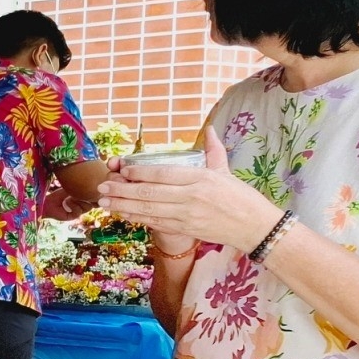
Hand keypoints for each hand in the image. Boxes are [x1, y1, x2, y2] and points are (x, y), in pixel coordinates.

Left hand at [40, 182, 92, 221]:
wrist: (47, 203)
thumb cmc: (58, 196)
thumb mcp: (71, 189)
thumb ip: (81, 188)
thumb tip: (91, 184)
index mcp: (82, 201)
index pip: (94, 200)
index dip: (95, 197)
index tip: (95, 192)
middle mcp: (81, 207)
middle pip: (93, 203)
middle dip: (87, 197)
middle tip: (77, 193)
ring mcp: (78, 212)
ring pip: (88, 207)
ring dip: (79, 201)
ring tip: (70, 197)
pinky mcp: (73, 217)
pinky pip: (79, 212)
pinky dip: (73, 206)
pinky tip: (67, 202)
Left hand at [98, 132, 281, 253]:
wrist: (255, 228)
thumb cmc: (241, 197)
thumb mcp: (226, 171)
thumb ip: (214, 150)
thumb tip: (209, 128)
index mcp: (201, 178)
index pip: (164, 174)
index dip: (140, 172)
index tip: (122, 170)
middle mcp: (191, 197)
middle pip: (149, 192)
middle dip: (122, 190)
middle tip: (102, 186)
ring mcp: (186, 215)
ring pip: (148, 209)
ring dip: (123, 206)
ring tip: (103, 201)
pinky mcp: (185, 229)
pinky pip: (155, 223)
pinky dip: (136, 218)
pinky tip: (122, 214)